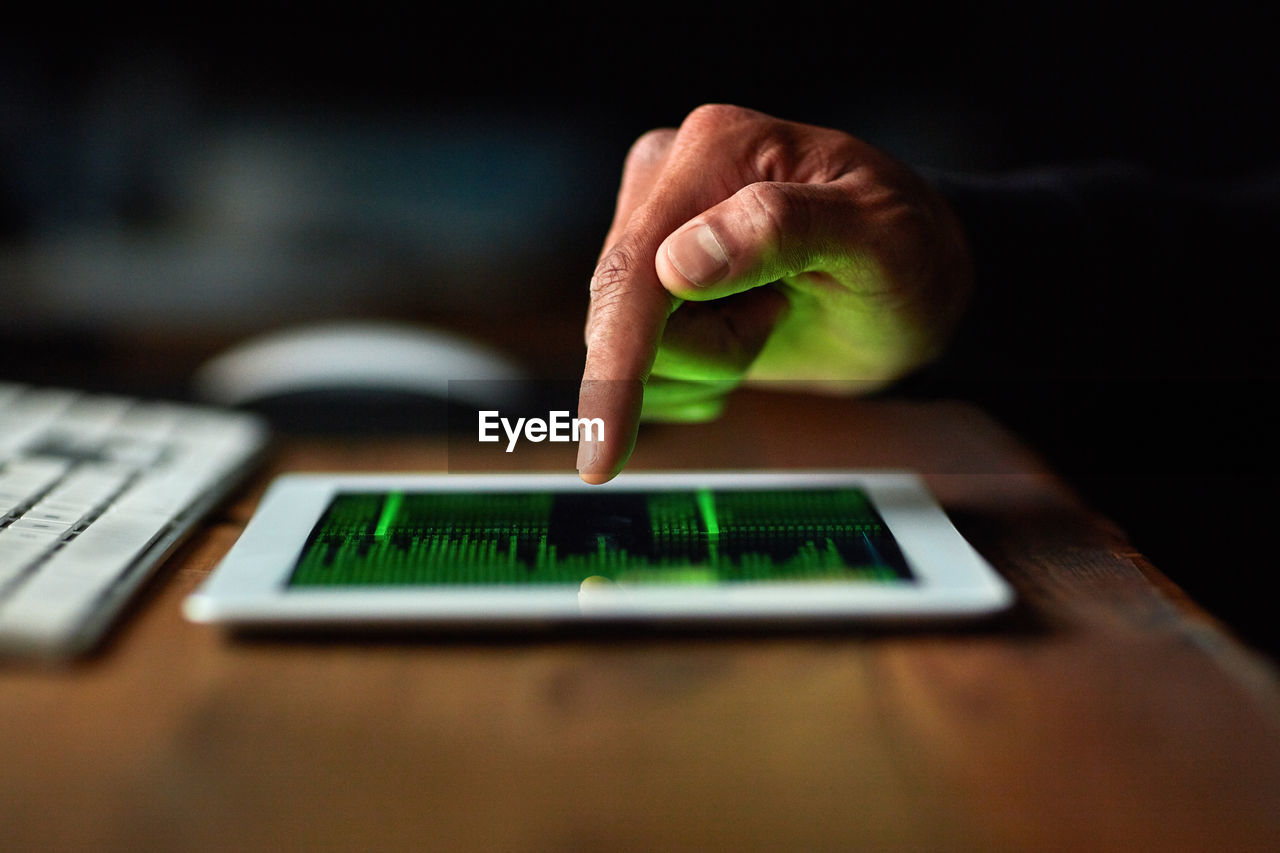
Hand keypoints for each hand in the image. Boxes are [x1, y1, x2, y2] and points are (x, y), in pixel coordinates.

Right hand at [576, 104, 972, 483]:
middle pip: (622, 316)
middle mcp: (668, 179)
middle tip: (781, 315)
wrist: (913, 287)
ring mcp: (654, 230)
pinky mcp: (652, 279)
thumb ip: (783, 230)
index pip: (637, 269)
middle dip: (706, 351)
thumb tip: (677, 264)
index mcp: (715, 148)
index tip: (604, 446)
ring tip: (772, 315)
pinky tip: (746, 333)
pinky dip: (695, 372)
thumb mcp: (880, 239)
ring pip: (622, 345)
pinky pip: (635, 360)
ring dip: (707, 362)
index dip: (617, 363)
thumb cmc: (909, 255)